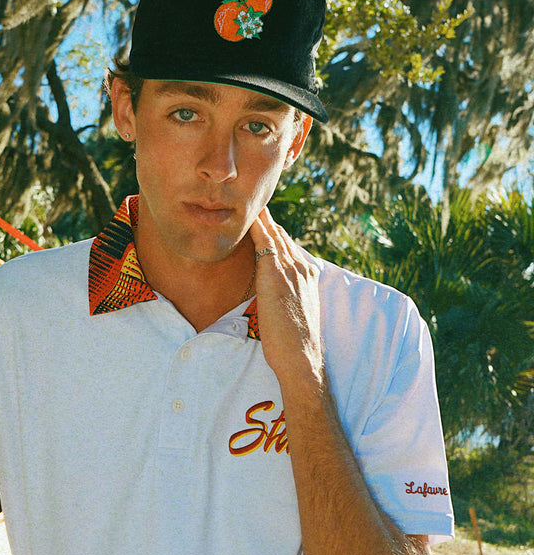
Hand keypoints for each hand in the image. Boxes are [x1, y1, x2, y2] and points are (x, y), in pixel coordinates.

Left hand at [248, 207, 323, 385]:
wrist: (301, 355)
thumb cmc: (294, 343)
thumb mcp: (293, 313)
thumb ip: (285, 298)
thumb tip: (274, 296)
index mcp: (308, 275)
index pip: (289, 247)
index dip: (275, 233)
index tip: (264, 220)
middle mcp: (301, 267)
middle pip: (281, 236)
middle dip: (267, 219)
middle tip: (252, 199)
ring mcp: (290, 269)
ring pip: (274, 234)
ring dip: (261, 217)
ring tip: (247, 198)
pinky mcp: (276, 274)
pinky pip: (264, 241)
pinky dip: (256, 226)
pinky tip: (247, 214)